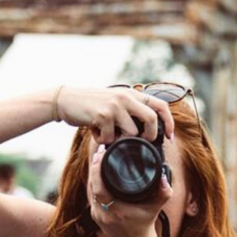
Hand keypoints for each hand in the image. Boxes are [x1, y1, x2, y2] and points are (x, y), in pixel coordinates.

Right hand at [56, 87, 174, 144]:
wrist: (67, 100)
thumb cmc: (92, 105)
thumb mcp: (115, 103)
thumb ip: (130, 111)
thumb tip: (146, 132)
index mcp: (132, 94)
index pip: (160, 105)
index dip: (169, 122)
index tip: (169, 137)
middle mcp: (126, 97)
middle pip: (151, 119)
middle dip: (151, 135)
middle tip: (143, 142)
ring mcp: (115, 106)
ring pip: (131, 132)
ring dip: (120, 139)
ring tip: (107, 134)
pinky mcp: (103, 115)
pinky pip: (110, 138)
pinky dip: (103, 140)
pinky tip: (95, 132)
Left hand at [88, 143, 171, 236]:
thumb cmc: (145, 225)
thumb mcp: (156, 209)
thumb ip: (164, 193)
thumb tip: (164, 178)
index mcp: (116, 211)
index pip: (99, 187)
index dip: (97, 169)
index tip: (102, 153)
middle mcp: (104, 213)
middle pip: (92, 185)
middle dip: (95, 166)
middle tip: (101, 150)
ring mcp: (97, 215)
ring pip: (90, 189)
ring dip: (93, 173)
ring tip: (99, 157)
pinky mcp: (94, 215)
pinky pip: (92, 195)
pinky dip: (94, 182)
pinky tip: (97, 171)